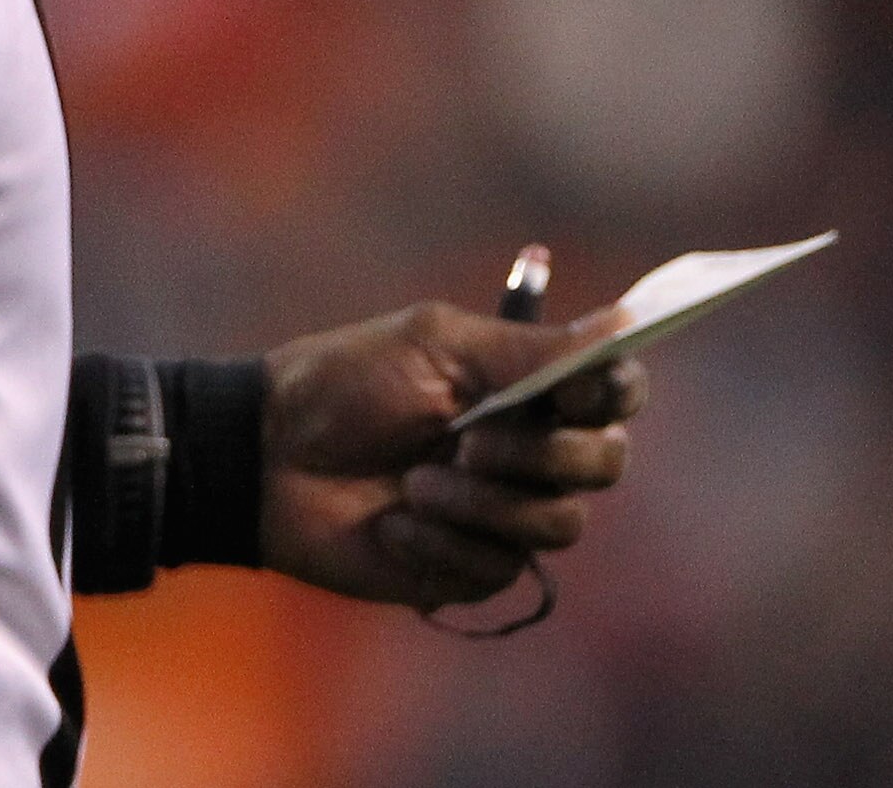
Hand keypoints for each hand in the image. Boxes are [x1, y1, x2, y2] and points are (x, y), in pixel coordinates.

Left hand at [256, 302, 647, 609]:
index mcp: (530, 387)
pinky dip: (443, 541)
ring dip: (486, 504)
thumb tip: (625, 324)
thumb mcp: (437, 348)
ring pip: (560, 524)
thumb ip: (531, 349)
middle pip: (605, 464)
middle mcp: (531, 451)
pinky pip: (499, 568)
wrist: (267, 461)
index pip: (618, 392)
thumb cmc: (346, 385)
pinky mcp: (470, 568)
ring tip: (415, 483)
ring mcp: (505, 513)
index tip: (569, 393)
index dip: (613, 394)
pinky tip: (393, 523)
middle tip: (470, 441)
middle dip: (544, 456)